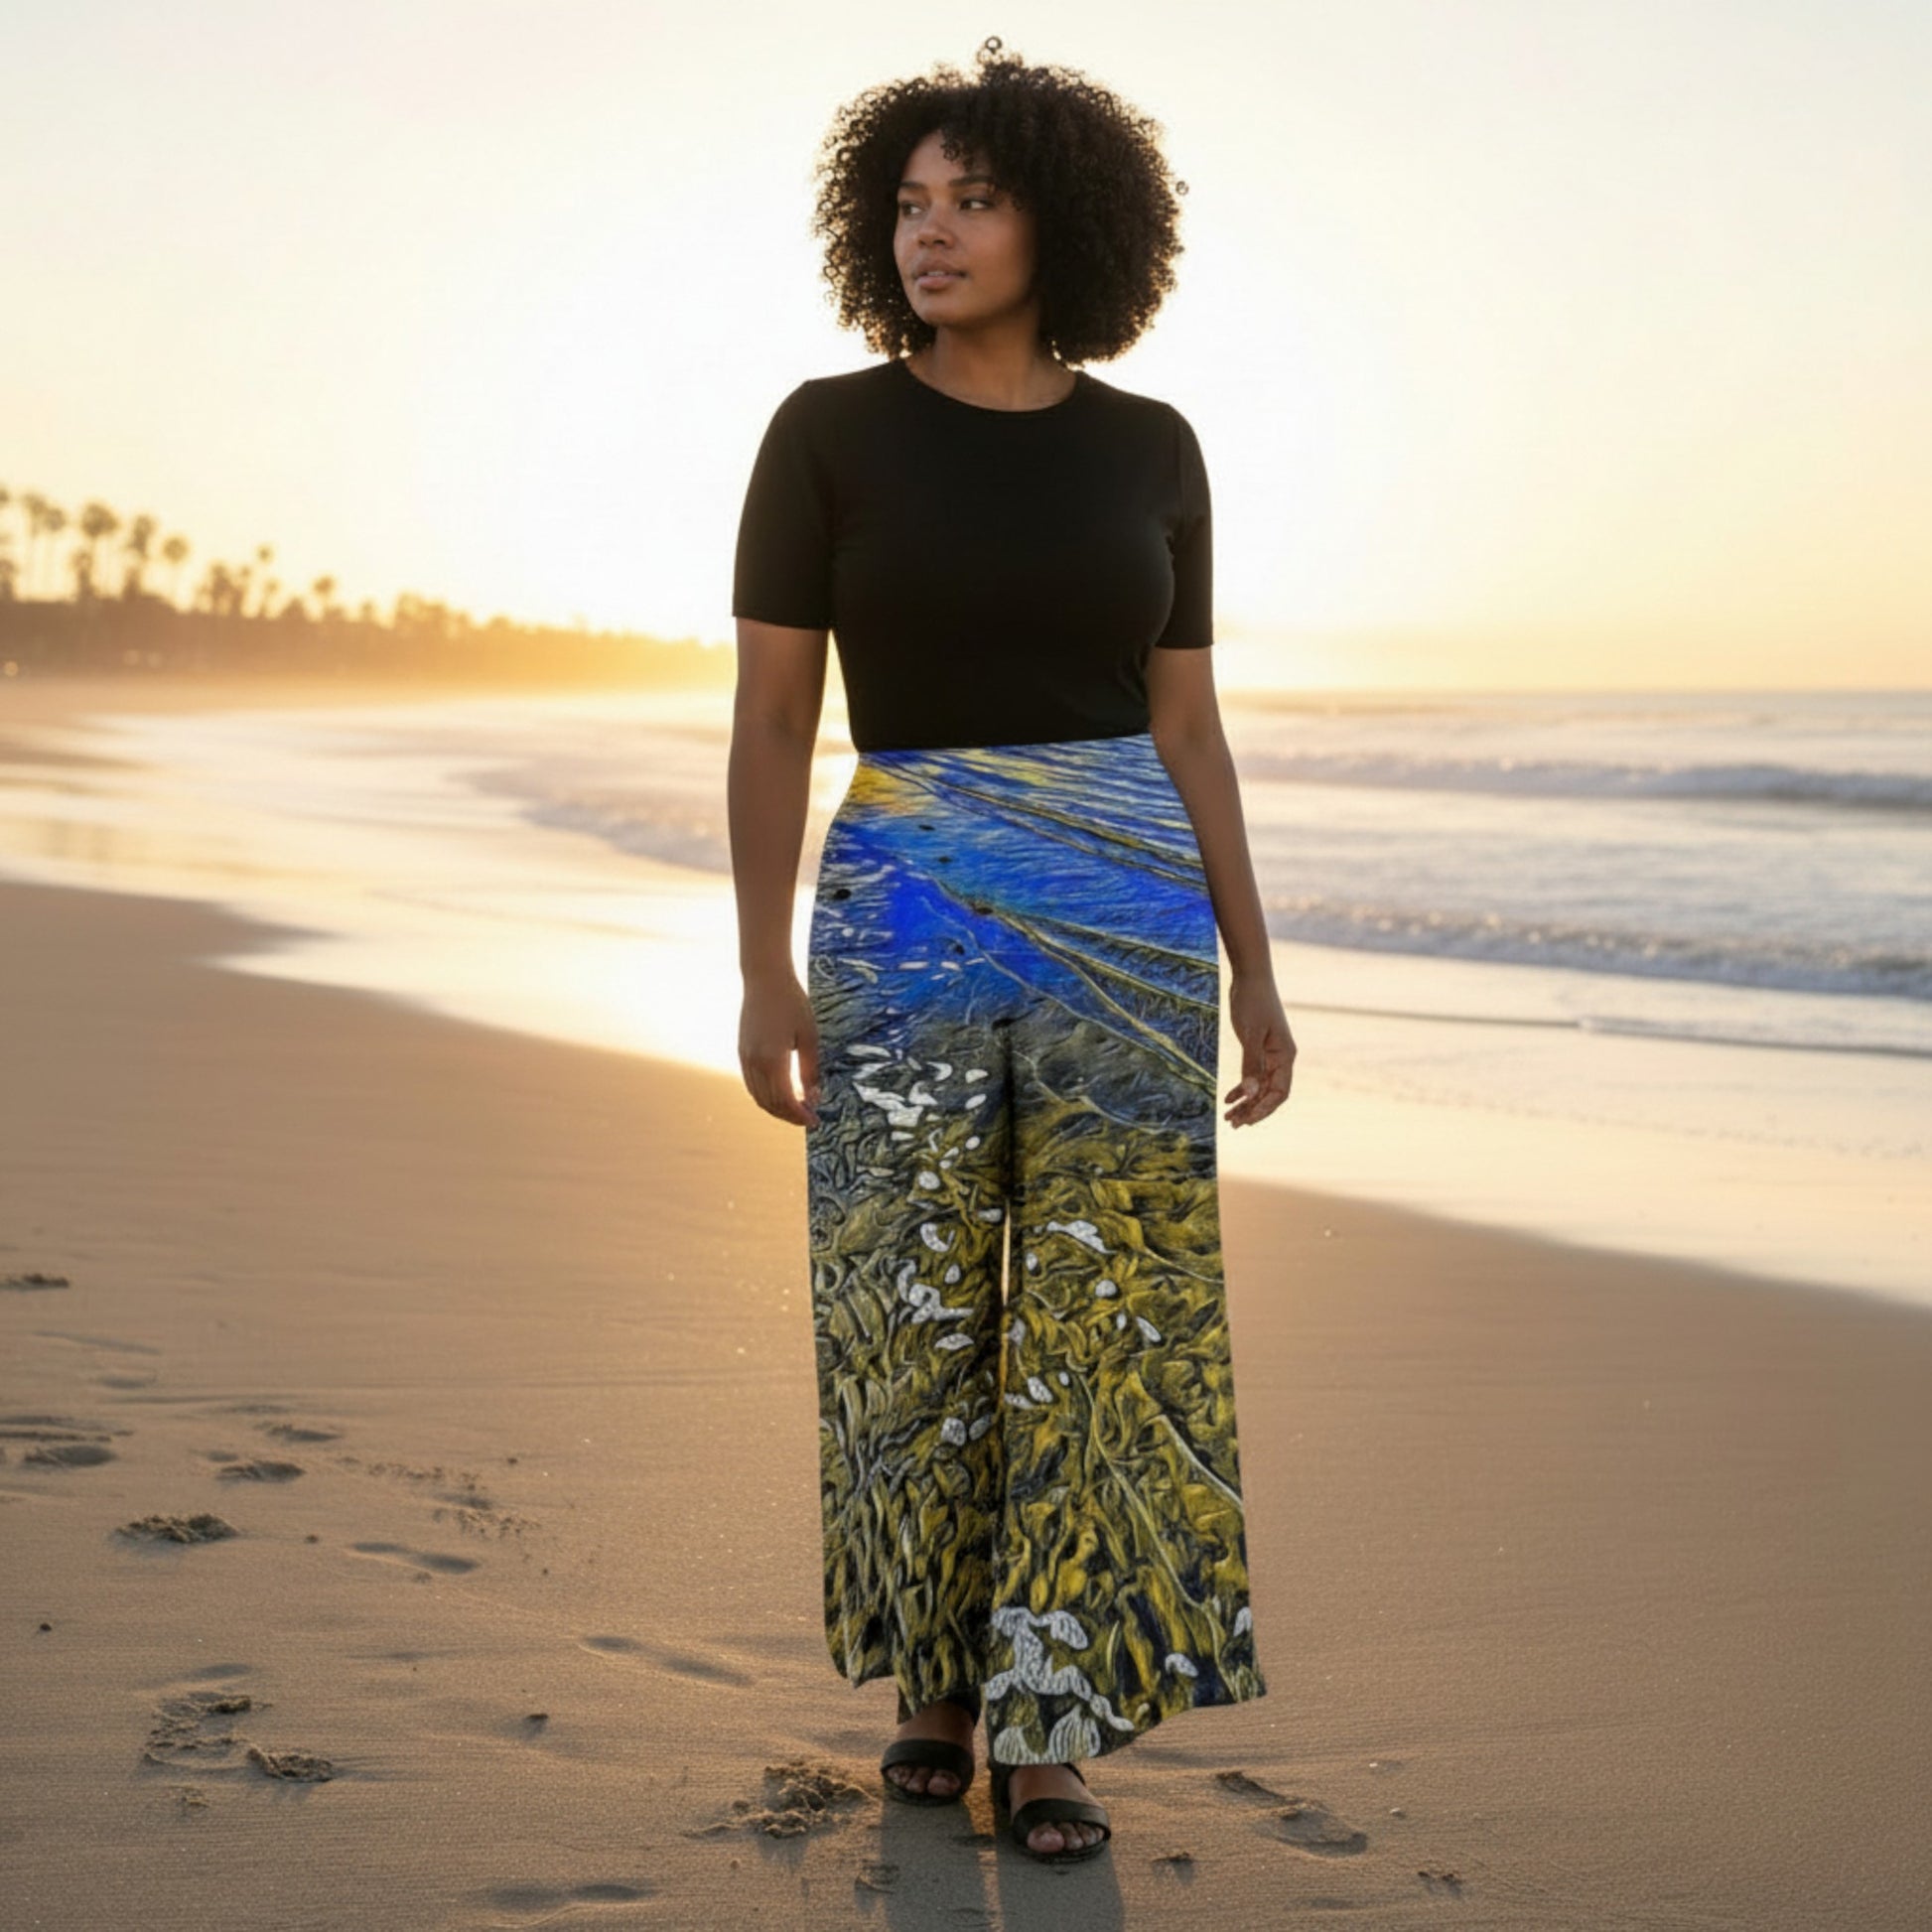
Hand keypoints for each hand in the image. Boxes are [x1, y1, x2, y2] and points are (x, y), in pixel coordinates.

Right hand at [738, 970, 821, 1126]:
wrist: (765, 979)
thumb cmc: (792, 1004)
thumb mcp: (809, 1037)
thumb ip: (810, 1069)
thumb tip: (814, 1097)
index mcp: (773, 1060)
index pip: (785, 1100)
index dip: (800, 1115)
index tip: (815, 1121)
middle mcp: (754, 1063)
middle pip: (770, 1103)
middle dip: (789, 1116)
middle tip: (809, 1118)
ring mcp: (745, 1058)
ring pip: (758, 1096)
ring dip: (777, 1109)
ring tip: (797, 1109)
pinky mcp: (742, 1053)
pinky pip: (751, 1084)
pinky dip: (765, 1096)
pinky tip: (781, 1095)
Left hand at [1224, 971, 1295, 1127]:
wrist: (1251, 977)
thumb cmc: (1253, 1002)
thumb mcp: (1249, 1034)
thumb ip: (1251, 1064)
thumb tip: (1250, 1093)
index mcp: (1285, 1056)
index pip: (1279, 1092)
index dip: (1264, 1109)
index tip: (1246, 1121)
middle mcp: (1281, 1058)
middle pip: (1270, 1093)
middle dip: (1253, 1110)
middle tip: (1232, 1123)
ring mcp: (1271, 1054)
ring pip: (1260, 1086)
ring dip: (1246, 1102)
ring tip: (1228, 1117)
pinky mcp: (1259, 1048)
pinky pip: (1253, 1074)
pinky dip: (1242, 1087)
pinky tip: (1228, 1097)